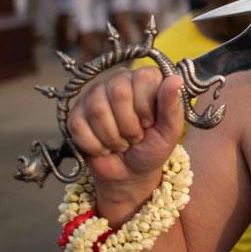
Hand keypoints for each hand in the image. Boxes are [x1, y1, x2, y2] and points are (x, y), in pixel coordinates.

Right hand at [67, 67, 184, 185]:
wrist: (130, 173)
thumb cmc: (153, 147)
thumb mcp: (170, 131)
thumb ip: (172, 105)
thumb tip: (175, 79)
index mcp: (145, 78)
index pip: (142, 79)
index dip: (145, 108)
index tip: (149, 123)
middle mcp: (118, 80)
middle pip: (117, 92)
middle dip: (129, 125)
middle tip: (135, 137)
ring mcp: (93, 95)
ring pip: (97, 110)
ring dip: (113, 138)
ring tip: (121, 143)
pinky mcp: (75, 114)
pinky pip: (78, 125)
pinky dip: (95, 145)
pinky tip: (104, 147)